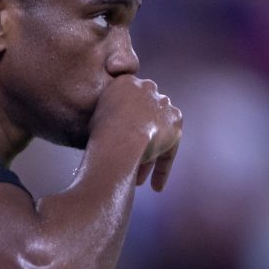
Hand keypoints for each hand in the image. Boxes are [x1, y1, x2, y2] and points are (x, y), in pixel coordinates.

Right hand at [96, 75, 182, 191]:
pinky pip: (169, 148)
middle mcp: (147, 87)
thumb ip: (103, 119)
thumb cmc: (98, 132)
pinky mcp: (176, 121)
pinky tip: (156, 186)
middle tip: (127, 163)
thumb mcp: (93, 119)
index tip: (117, 141)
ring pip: (157, 133)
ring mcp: (163, 103)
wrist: (121, 137)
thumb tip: (100, 136)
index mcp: (124, 82)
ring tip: (137, 179)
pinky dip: (162, 168)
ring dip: (148, 157)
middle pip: (143, 118)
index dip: (123, 124)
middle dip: (137, 141)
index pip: (127, 102)